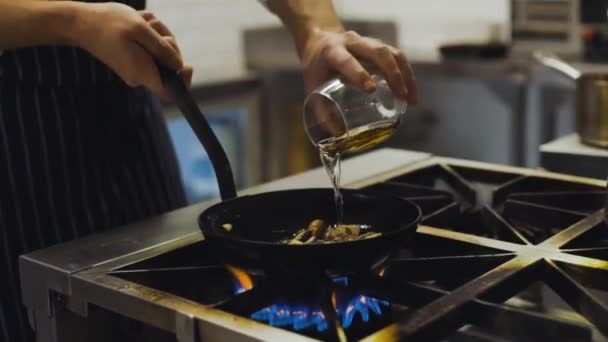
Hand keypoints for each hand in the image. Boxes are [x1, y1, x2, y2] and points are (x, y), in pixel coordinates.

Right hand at [72, 3, 191, 96]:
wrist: (80, 22)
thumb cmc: (109, 23)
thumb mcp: (141, 30)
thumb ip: (162, 49)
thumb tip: (179, 65)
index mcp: (143, 73)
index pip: (170, 91)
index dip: (183, 82)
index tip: (188, 66)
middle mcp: (139, 75)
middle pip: (169, 65)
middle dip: (167, 42)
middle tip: (152, 26)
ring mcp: (135, 68)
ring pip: (160, 52)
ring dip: (156, 33)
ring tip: (140, 21)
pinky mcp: (132, 59)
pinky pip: (149, 48)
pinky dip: (147, 33)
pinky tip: (136, 22)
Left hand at [300, 30, 417, 104]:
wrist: (318, 42)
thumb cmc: (316, 68)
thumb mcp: (313, 87)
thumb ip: (323, 110)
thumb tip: (338, 133)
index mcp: (332, 52)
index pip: (347, 61)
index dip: (359, 73)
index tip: (371, 90)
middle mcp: (351, 43)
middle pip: (378, 52)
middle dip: (393, 74)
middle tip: (402, 97)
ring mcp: (367, 41)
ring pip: (391, 53)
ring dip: (405, 75)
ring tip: (411, 98)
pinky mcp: (378, 45)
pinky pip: (396, 55)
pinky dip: (406, 73)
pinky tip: (410, 90)